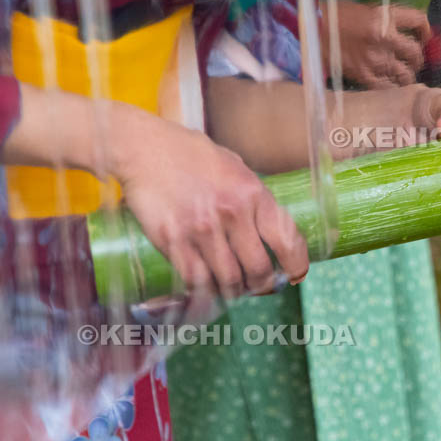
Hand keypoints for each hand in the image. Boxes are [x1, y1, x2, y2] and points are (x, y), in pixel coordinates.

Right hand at [112, 107, 308, 298]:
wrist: (143, 148)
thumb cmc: (191, 155)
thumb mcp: (235, 167)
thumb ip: (252, 196)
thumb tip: (270, 228)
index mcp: (253, 192)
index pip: (286, 239)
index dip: (296, 265)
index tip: (296, 275)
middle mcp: (231, 213)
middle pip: (258, 269)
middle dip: (263, 285)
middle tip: (260, 287)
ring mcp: (201, 230)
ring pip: (229, 280)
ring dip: (235, 291)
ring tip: (234, 288)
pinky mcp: (172, 241)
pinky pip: (196, 280)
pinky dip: (206, 292)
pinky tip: (208, 290)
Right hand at [323, 0, 430, 89]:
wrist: (309, 30)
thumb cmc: (334, 16)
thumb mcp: (364, 9)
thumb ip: (387, 20)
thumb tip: (407, 32)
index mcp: (384, 17)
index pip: (419, 21)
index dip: (426, 30)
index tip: (424, 35)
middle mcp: (384, 39)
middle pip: (416, 52)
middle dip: (417, 57)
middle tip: (412, 59)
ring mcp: (375, 61)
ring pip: (406, 74)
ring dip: (407, 74)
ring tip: (402, 73)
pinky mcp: (365, 77)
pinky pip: (389, 88)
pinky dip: (392, 87)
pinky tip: (389, 84)